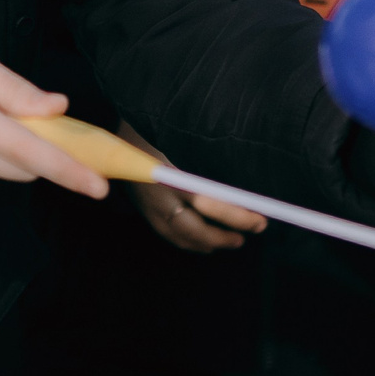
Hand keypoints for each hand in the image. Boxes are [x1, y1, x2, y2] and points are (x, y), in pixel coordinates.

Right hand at [121, 120, 263, 251]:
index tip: (260, 220)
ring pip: (181, 236)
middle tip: (255, 230)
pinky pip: (169, 235)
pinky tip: (206, 244)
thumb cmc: (152, 132)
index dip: (235, 216)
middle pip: (194, 228)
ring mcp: (147, 207)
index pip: (207, 203)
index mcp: (167, 175)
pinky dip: (191, 242)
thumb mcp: (178, 139)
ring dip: (210, 242)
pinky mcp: (143, 212)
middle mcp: (156, 196)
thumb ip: (205, 158)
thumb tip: (242, 185)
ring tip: (235, 241)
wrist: (114, 136)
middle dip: (226, 234)